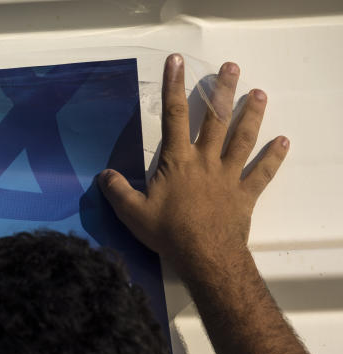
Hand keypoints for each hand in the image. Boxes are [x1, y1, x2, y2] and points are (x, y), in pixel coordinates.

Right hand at [99, 54, 287, 277]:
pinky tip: (283, 142)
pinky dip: (273, 158)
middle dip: (222, 91)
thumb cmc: (167, 233)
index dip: (174, 88)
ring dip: (251, 115)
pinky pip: (261, 173)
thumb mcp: (132, 213)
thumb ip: (117, 191)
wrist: (204, 256)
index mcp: (177, 161)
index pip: (174, 117)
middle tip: (231, 67)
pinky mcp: (244, 194)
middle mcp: (205, 161)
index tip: (177, 63)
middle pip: (215, 120)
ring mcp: (228, 176)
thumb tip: (103, 175)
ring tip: (259, 93)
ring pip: (242, 139)